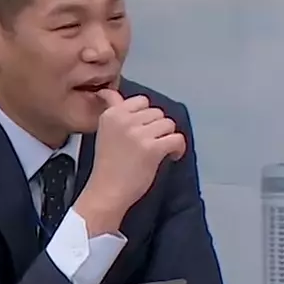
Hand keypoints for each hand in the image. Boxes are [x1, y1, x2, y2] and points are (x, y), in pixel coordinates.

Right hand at [78, 89, 186, 229]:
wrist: (107, 191)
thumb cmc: (107, 164)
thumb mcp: (105, 131)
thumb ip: (112, 109)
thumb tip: (107, 91)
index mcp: (112, 114)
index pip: (141, 101)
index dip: (145, 117)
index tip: (140, 130)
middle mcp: (124, 120)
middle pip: (157, 112)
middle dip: (157, 128)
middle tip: (148, 144)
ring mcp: (139, 134)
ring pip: (169, 124)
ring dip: (167, 138)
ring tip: (158, 151)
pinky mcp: (153, 148)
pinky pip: (177, 138)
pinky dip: (178, 148)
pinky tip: (170, 157)